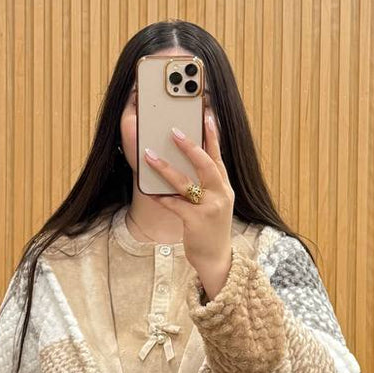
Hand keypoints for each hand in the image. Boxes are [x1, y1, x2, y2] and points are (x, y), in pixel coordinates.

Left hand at [142, 111, 234, 298]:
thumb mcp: (216, 203)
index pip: (219, 155)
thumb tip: (186, 165)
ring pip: (185, 183)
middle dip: (189, 145)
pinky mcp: (195, 222)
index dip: (213, 134)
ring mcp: (209, 208)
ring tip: (150, 156)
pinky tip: (149, 190)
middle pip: (205, 163)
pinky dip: (160, 197)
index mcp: (224, 186)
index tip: (206, 114)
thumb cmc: (211, 229)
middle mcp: (220, 193)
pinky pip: (174, 205)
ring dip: (165, 168)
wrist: (217, 259)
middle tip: (174, 130)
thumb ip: (207, 185)